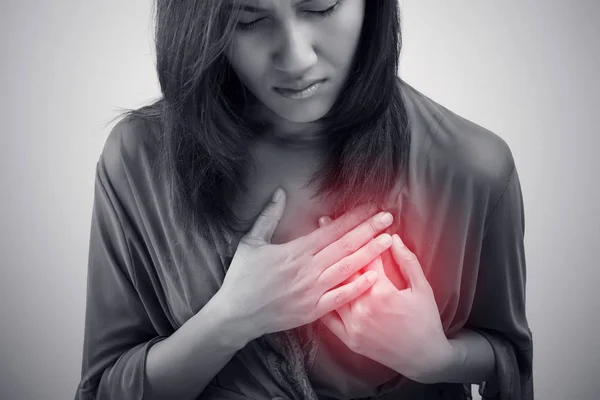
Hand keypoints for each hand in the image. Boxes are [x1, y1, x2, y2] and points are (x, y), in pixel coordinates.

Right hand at [218, 188, 394, 338]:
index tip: (369, 207)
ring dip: (370, 252)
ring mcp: (312, 291)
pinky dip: (358, 287)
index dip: (353, 217)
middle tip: (388, 216)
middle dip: (369, 229)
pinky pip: (341, 298)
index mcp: (295, 251)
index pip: (331, 230)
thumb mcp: (251, 242)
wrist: (236, 315)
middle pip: (345, 245)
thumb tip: (279, 193)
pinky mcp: (313, 310)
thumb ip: (268, 217)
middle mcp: (308, 269)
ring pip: (347, 268)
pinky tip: (375, 276)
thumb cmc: (242, 278)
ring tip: (388, 240)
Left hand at [318, 218, 453, 382]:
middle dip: (335, 243)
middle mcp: (363, 308)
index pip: (366, 256)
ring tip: (313, 248)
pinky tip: (313, 285)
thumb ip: (407, 261)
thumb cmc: (426, 320)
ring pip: (332, 291)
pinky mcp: (348, 339)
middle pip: (344, 268)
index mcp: (383, 293)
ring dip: (323, 267)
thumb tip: (393, 237)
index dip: (360, 234)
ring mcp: (353, 325)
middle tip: (323, 221)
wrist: (425, 359)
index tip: (351, 217)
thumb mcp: (422, 288)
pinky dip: (320, 300)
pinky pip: (327, 317)